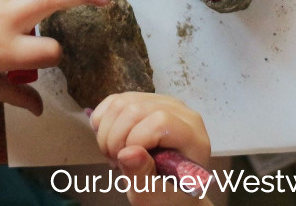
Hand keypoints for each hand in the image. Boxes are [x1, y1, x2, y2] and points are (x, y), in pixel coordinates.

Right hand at [91, 92, 211, 204]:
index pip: (160, 122)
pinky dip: (103, 120)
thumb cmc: (166, 195)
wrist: (168, 188)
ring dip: (107, 131)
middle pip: (136, 109)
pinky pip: (115, 100)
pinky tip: (109, 140)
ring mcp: (162, 101)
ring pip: (122, 102)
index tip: (125, 163)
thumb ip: (142, 175)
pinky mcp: (145, 99)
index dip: (135, 139)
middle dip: (115, 138)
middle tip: (116, 162)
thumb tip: (127, 152)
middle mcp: (181, 111)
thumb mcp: (153, 196)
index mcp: (192, 135)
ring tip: (115, 154)